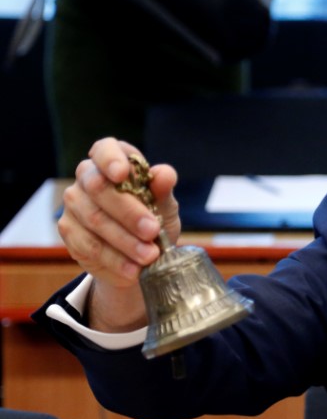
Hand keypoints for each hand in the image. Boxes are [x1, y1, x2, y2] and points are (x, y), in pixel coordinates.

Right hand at [58, 138, 180, 330]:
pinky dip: (114, 260)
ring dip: (124, 241)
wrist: (141, 254)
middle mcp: (87, 178)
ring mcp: (74, 204)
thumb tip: (164, 174)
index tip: (122, 174)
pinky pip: (88, 246)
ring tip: (149, 256)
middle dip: (129, 212)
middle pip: (98, 188)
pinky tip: (133, 269)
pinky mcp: (69, 232)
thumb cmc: (154, 218)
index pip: (104, 149)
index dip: (110, 159)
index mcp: (113, 161)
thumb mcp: (165, 205)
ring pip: (94, 220)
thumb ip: (163, 190)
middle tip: (153, 232)